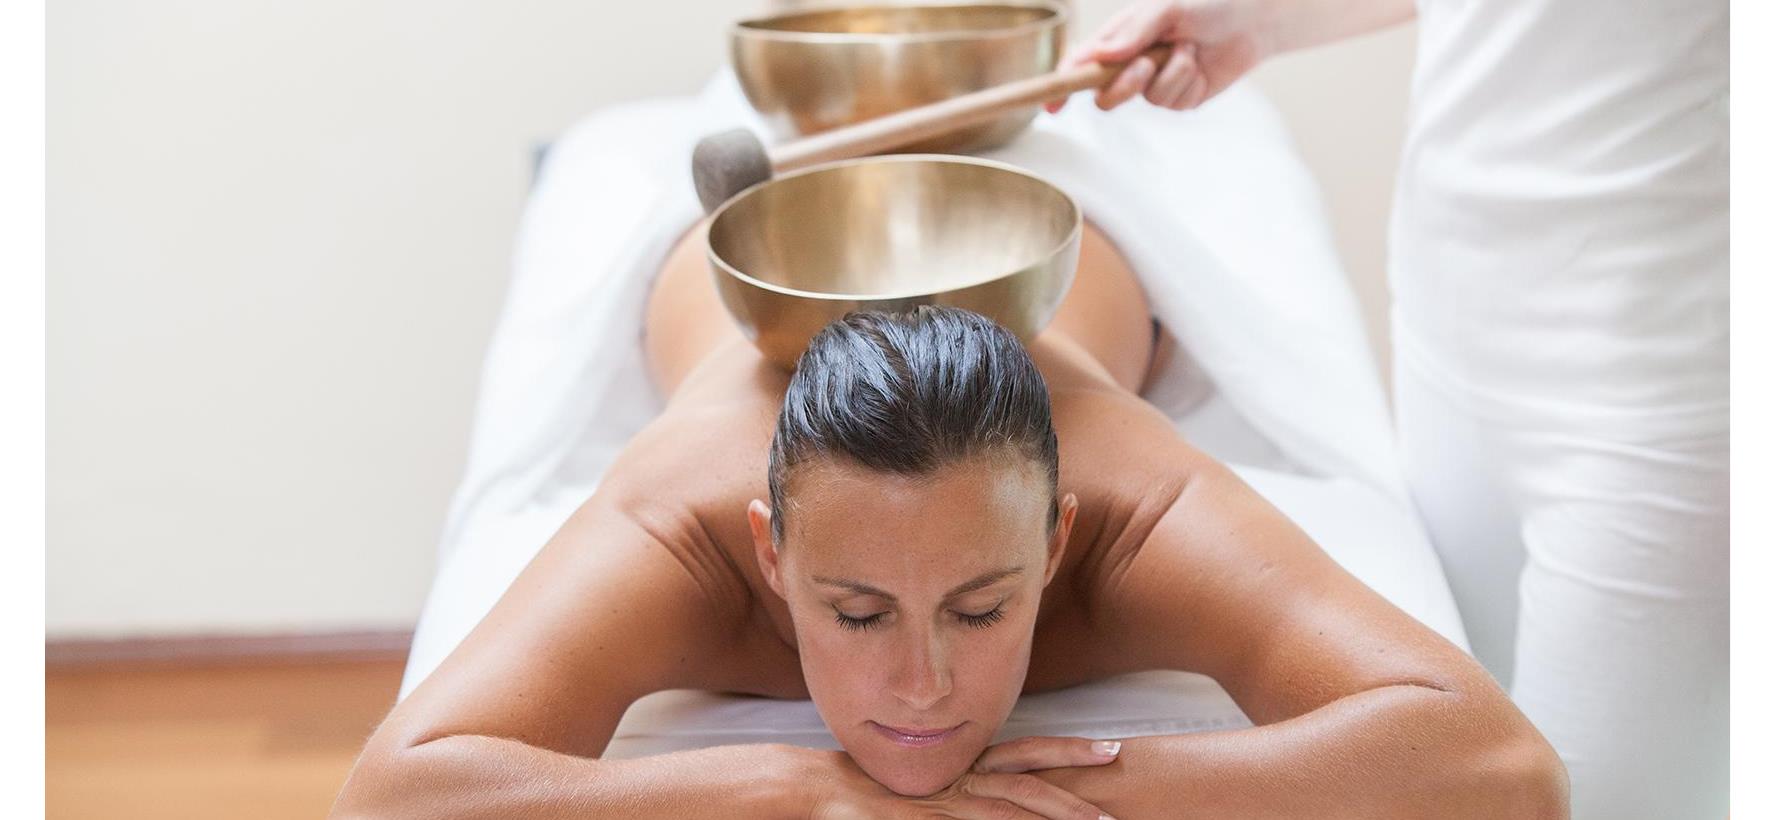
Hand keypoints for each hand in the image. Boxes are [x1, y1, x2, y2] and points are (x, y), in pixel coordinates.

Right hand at [807, 736, 1123, 819]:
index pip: (1028, 754)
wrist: (817, 792)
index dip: (1069, 750)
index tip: (1111, 747)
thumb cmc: (867, 793)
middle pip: (1031, 777)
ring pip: (1010, 809)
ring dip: (1055, 818)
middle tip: (1119, 786)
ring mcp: (946, 803)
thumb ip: (956, 792)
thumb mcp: (925, 791)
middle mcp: (963, 779)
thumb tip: (984, 794)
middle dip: (1077, 784)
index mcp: (967, 765)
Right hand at [1048, 0, 1273, 113]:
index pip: (1080, 64)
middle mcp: (1131, 63)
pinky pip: (1173, 102)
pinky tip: (1198, 64)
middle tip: (1144, 66)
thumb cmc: (1208, 4)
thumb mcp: (1167, 8)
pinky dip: (1187, 82)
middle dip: (1124, 85)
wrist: (1252, 19)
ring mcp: (1154, 83)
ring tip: (1189, 48)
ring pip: (1145, 99)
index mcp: (1119, 37)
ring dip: (1170, 73)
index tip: (1052, 105)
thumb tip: (1101, 55)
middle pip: (1106, 95)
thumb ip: (1133, 32)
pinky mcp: (1178, 97)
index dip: (1062, 86)